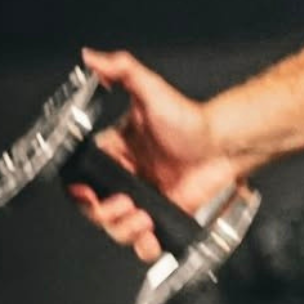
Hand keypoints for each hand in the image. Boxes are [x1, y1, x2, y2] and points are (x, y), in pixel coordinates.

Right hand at [68, 48, 242, 263]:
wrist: (223, 145)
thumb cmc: (191, 120)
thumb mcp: (151, 91)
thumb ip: (121, 71)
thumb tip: (92, 57)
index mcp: (115, 153)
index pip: (83, 178)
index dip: (79, 192)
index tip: (86, 193)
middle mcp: (126, 179)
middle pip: (96, 210)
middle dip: (104, 214)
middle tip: (125, 205)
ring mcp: (144, 200)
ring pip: (117, 229)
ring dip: (123, 230)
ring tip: (142, 218)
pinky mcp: (163, 217)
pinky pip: (145, 242)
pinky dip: (144, 246)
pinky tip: (151, 236)